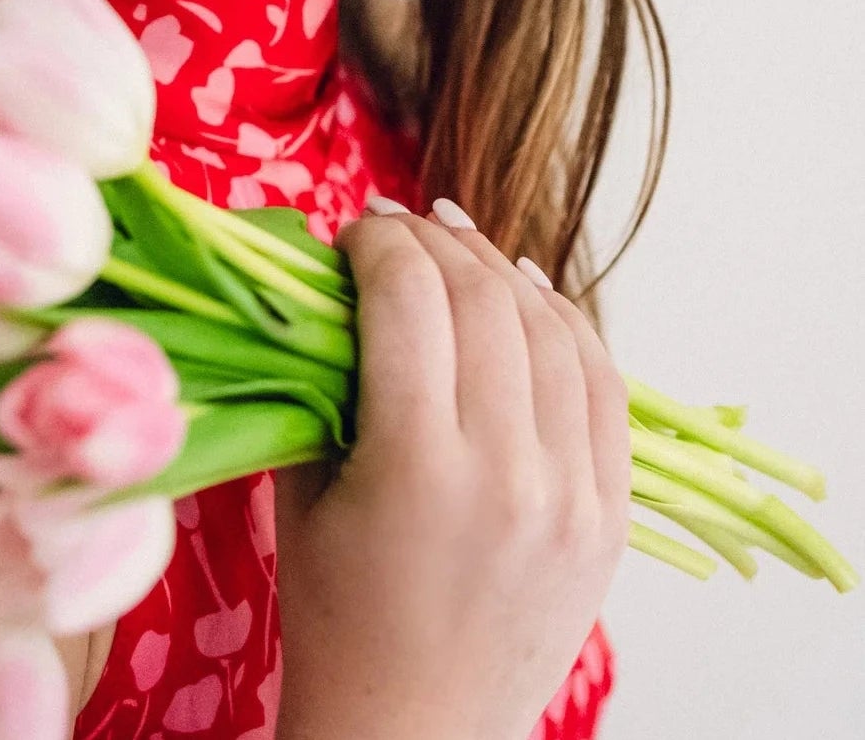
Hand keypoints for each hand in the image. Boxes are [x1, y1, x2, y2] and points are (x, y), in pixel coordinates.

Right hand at [273, 197, 629, 739]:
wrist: (413, 731)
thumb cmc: (333, 615)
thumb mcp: (303, 491)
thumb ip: (318, 381)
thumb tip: (335, 281)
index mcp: (417, 469)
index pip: (408, 299)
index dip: (377, 242)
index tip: (352, 230)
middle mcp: (510, 474)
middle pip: (483, 301)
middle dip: (433, 243)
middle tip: (397, 226)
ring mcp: (575, 495)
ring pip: (551, 330)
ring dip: (499, 270)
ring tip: (457, 245)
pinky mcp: (611, 515)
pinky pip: (603, 385)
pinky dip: (565, 323)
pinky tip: (528, 291)